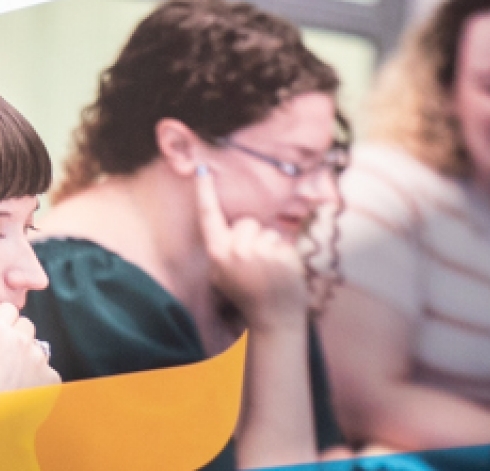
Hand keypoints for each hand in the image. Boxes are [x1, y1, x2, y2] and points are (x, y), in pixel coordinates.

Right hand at [0, 303, 60, 397]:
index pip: (9, 308)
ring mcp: (39, 357)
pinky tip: (25, 387)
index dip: (3, 321)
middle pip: (26, 324)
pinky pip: (46, 368)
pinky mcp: (52, 376)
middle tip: (6, 357)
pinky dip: (38, 375)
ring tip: (14, 376)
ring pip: (36, 346)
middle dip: (18, 335)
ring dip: (28, 355)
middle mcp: (20, 338)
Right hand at [195, 164, 309, 331]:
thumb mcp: (222, 274)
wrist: (274, 320)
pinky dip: (288, 256)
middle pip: (247, 222)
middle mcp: (236, 251)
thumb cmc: (247, 295)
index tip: (202, 169)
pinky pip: (285, 243)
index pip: (209, 215)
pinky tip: (283, 274)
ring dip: (272, 247)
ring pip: (268, 232)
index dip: (204, 191)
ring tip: (270, 271)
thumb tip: (227, 223)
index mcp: (217, 253)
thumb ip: (223, 248)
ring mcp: (260, 254)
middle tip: (255, 263)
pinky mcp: (282, 257)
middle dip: (254, 235)